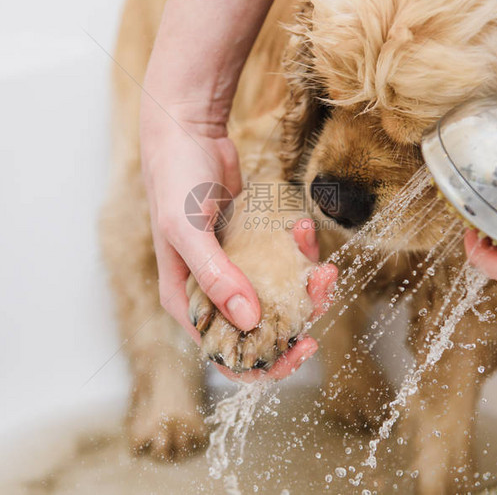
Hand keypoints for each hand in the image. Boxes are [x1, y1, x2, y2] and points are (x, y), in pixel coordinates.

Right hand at [140, 95, 336, 380]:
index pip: (226, 354)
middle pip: (262, 328)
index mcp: (187, 302)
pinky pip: (283, 262)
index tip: (301, 347)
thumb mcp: (186, 230)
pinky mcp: (253, 247)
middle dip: (298, 315)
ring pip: (280, 296)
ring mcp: (235, 270)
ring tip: (323, 262)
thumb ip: (215, 275)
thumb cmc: (174, 181)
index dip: (265, 363)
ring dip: (306, 283)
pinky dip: (298, 250)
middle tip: (322, 287)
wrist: (186, 132)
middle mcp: (211, 293)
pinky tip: (301, 227)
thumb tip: (250, 318)